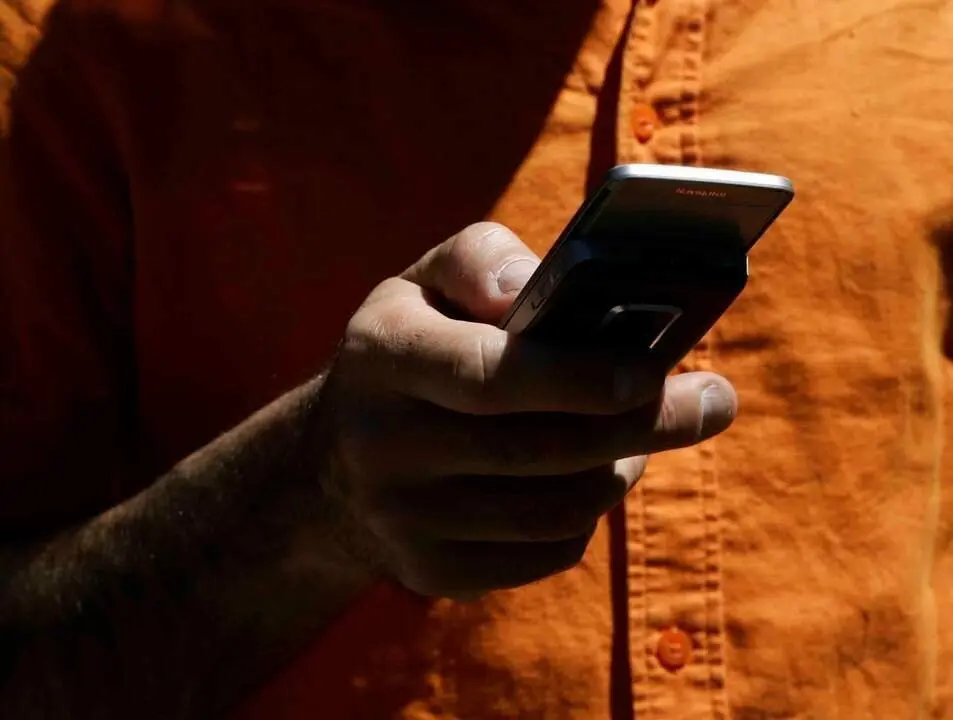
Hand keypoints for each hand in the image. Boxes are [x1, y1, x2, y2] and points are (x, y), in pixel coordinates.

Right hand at [318, 222, 736, 597]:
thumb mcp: (423, 283)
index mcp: (382, 357)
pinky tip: (590, 478)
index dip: (577, 377)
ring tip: (644, 434)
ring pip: (554, 509)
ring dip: (621, 468)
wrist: (335, 463)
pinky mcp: (431, 571)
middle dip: (641, 425)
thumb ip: (479, 259)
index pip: (488, 375)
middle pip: (539, 449)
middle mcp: (383, 446)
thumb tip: (535, 288)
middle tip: (713, 402)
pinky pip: (545, 553)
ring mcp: (404, 521)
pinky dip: (587, 516)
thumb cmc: (410, 350)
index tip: (653, 369)